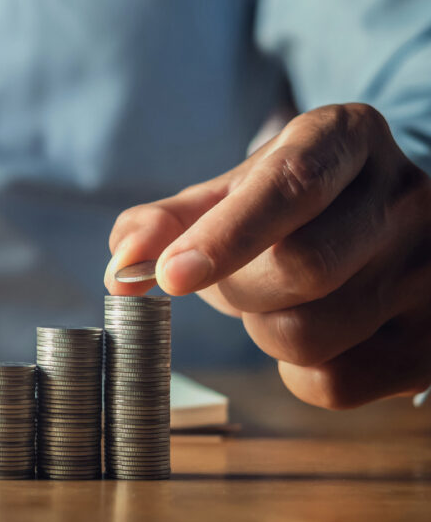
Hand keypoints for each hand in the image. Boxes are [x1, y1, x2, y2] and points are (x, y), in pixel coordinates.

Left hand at [105, 103, 430, 408]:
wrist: (381, 232)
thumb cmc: (289, 211)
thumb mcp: (229, 195)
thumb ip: (167, 223)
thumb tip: (121, 268)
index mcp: (347, 137)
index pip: (291, 184)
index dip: (226, 235)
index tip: (172, 275)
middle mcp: (405, 194)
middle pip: (301, 267)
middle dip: (238, 289)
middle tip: (234, 279)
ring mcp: (430, 269)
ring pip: (309, 336)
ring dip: (263, 330)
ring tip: (279, 300)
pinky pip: (332, 384)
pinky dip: (294, 373)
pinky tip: (312, 333)